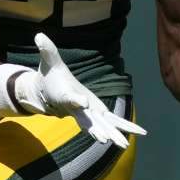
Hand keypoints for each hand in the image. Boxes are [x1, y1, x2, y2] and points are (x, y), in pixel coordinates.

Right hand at [17, 34, 146, 148]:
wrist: (46, 94)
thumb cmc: (49, 77)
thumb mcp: (49, 62)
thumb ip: (47, 50)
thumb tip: (39, 35)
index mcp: (66, 96)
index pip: (71, 99)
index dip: (76, 101)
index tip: (82, 103)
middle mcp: (78, 109)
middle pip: (88, 121)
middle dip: (97, 130)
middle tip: (106, 140)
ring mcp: (87, 114)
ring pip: (101, 126)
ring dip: (112, 135)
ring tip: (123, 145)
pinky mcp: (96, 113)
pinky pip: (112, 121)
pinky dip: (124, 126)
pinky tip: (139, 132)